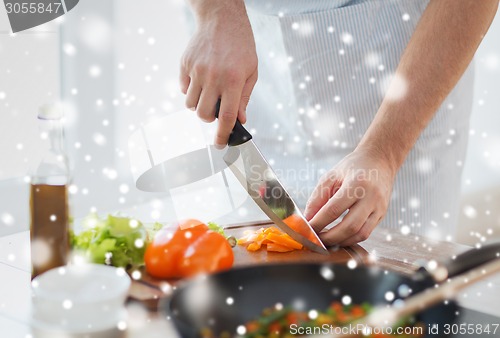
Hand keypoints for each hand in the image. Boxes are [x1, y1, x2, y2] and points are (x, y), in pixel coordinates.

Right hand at [180, 0, 257, 146]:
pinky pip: (183, 89)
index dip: (222, 135)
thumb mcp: (251, 72)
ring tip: (209, 92)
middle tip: (216, 108)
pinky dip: (191, 91)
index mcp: (233, 81)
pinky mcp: (185, 64)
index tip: (220, 145)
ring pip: (190, 105)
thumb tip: (239, 120)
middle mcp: (213, 77)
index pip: (226, 117)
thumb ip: (244, 98)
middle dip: (209, 118)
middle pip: (203, 114)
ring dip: (199, 105)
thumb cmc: (241, 46)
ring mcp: (197, 70)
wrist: (222, 19)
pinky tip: (201, 79)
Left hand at [304, 149, 395, 246]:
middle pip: (349, 227)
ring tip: (325, 241)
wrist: (380, 161)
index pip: (334, 210)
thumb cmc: (352, 167)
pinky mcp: (382, 215)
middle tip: (315, 240)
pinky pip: (366, 233)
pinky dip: (350, 239)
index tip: (306, 230)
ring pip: (360, 234)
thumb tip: (307, 219)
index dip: (318, 223)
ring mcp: (379, 208)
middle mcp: (371, 197)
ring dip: (340, 242)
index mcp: (357, 184)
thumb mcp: (331, 176)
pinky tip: (338, 237)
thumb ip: (318, 198)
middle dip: (329, 237)